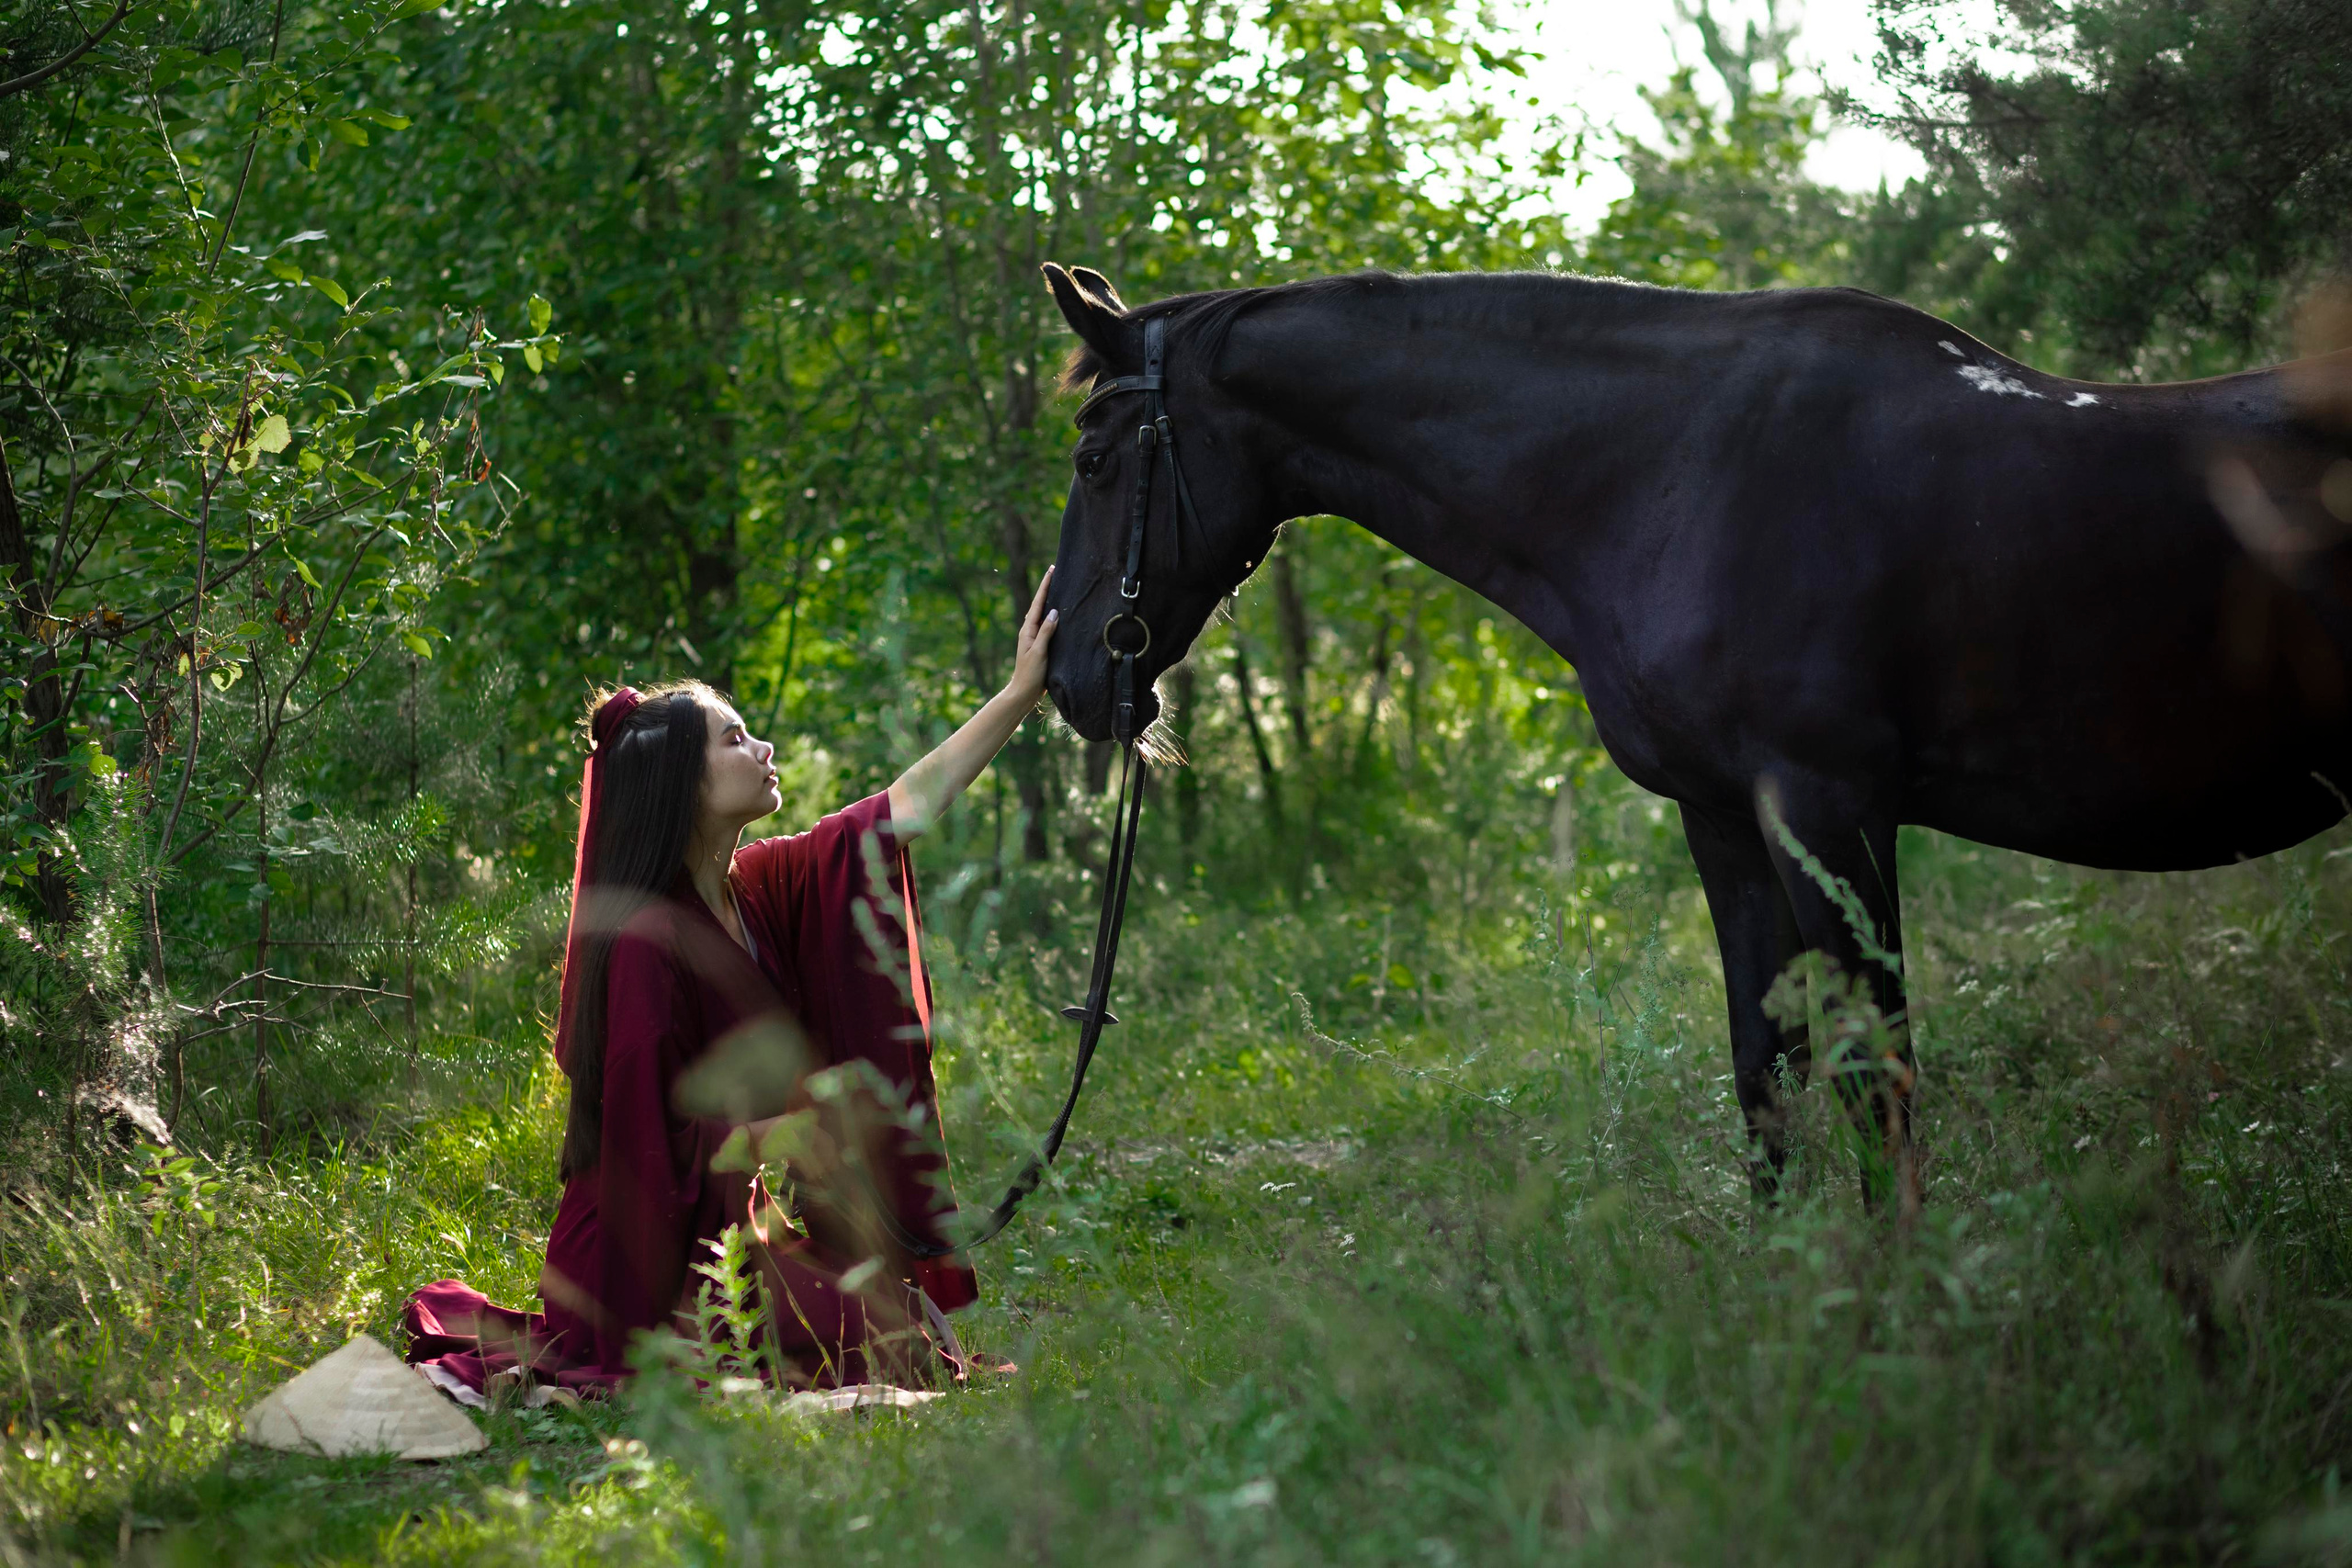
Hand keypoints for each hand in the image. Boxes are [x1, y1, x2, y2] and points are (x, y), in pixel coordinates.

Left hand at [1009, 567, 1057, 701]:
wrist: (1024, 692)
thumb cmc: (1030, 674)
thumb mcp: (1038, 652)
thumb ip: (1046, 632)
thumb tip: (1054, 612)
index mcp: (1027, 630)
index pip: (1038, 603)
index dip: (1045, 586)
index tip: (1051, 571)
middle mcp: (1030, 630)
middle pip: (1040, 605)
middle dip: (1047, 588)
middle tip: (1055, 572)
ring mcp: (1034, 638)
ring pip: (1043, 614)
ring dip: (1050, 600)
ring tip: (1059, 587)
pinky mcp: (1040, 645)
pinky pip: (1047, 625)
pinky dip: (1053, 615)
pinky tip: (1060, 613)